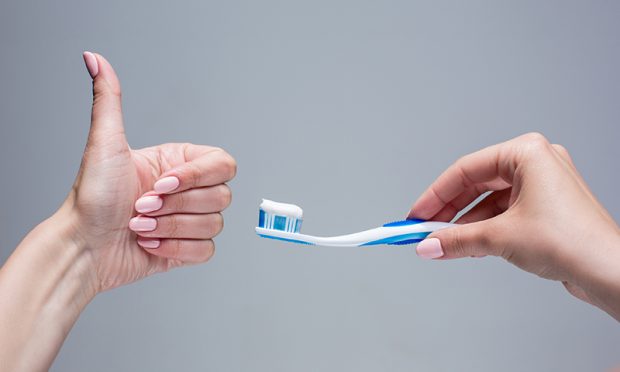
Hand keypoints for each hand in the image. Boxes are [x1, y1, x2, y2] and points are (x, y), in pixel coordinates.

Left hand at [0, 52, 235, 370]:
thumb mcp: (105, 145)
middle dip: (176, 206)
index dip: (196, 177)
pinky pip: (205, 250)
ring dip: (171, 228)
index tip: (160, 184)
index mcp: (178, 163)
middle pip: (221, 196)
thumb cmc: (92, 199)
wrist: (83, 247)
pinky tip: (149, 243)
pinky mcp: (187, 249)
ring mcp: (188, 220)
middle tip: (141, 206)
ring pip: (214, 224)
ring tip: (140, 225)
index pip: (222, 164)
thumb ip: (109, 99)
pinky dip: (176, 250)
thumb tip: (94, 60)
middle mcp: (187, 190)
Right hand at [408, 133, 619, 319]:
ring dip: (465, 222)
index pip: (466, 170)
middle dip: (448, 210)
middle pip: (477, 183)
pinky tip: (469, 243)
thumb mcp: (500, 237)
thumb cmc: (572, 242)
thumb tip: (428, 245)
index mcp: (527, 153)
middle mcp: (537, 162)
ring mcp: (544, 184)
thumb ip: (456, 239)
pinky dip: (485, 226)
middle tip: (424, 228)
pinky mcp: (547, 206)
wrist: (609, 272)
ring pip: (490, 199)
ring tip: (443, 241)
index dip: (435, 195)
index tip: (416, 214)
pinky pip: (505, 211)